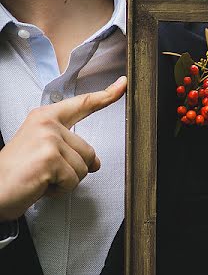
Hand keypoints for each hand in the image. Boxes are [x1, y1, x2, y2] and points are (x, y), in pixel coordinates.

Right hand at [0, 76, 126, 221]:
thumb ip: (71, 150)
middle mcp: (47, 123)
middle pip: (89, 152)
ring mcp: (48, 139)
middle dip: (73, 170)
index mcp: (45, 117)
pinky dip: (59, 189)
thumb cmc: (17, 173)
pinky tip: (40, 184)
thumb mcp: (45, 153)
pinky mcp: (49, 158)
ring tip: (41, 177)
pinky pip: (73, 180)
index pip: (81, 104)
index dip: (105, 95)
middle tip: (44, 171)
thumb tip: (96, 163)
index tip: (123, 84)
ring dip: (66, 181)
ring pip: (84, 168)